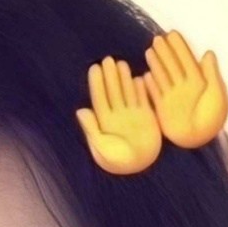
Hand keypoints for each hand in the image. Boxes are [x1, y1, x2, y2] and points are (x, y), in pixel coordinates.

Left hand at [75, 55, 162, 175]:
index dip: (97, 83)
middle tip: (107, 59)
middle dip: (110, 76)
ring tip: (121, 63)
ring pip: (127, 93)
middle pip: (112, 92)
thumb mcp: (102, 147)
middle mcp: (118, 116)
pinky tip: (139, 77)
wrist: (141, 167)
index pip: (100, 98)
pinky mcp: (147, 117)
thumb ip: (92, 129)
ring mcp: (132, 116)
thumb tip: (80, 110)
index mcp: (105, 123)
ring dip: (124, 79)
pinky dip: (141, 89)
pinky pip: (143, 99)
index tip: (94, 68)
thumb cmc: (119, 161)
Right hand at [141, 31, 227, 149]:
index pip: (186, 60)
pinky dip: (150, 86)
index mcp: (198, 82)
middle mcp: (183, 89)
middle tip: (157, 38)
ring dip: (156, 64)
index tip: (172, 34)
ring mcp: (173, 100)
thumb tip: (207, 53)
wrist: (201, 141)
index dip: (179, 47)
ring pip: (163, 77)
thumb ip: (211, 74)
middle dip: (166, 52)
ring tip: (148, 51)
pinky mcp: (164, 112)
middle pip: (173, 66)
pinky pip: (155, 96)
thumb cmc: (212, 119)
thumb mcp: (217, 94)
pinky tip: (144, 76)